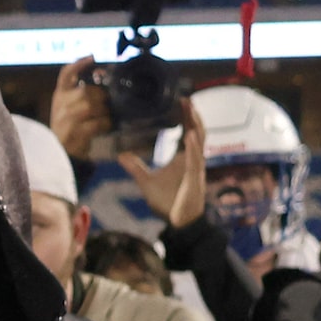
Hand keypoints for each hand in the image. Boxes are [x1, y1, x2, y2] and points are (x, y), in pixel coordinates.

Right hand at [47, 58, 112, 151]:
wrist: (61, 154)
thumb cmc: (70, 127)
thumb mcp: (71, 107)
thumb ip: (83, 92)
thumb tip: (102, 74)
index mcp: (60, 95)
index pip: (65, 74)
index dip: (78, 64)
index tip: (92, 57)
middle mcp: (60, 105)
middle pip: (84, 91)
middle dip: (101, 96)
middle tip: (108, 102)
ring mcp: (64, 120)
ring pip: (88, 106)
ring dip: (103, 111)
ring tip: (108, 116)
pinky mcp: (72, 134)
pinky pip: (94, 123)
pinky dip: (104, 124)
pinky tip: (106, 126)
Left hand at [118, 96, 205, 228]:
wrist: (179, 223)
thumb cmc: (168, 203)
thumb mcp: (146, 181)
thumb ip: (135, 167)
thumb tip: (120, 155)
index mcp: (184, 158)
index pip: (188, 131)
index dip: (187, 117)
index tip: (181, 100)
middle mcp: (193, 159)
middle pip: (197, 131)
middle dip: (193, 115)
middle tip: (186, 97)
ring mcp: (196, 168)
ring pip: (199, 142)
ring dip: (195, 124)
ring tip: (190, 108)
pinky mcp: (195, 179)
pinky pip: (195, 160)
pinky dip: (192, 148)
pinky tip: (188, 136)